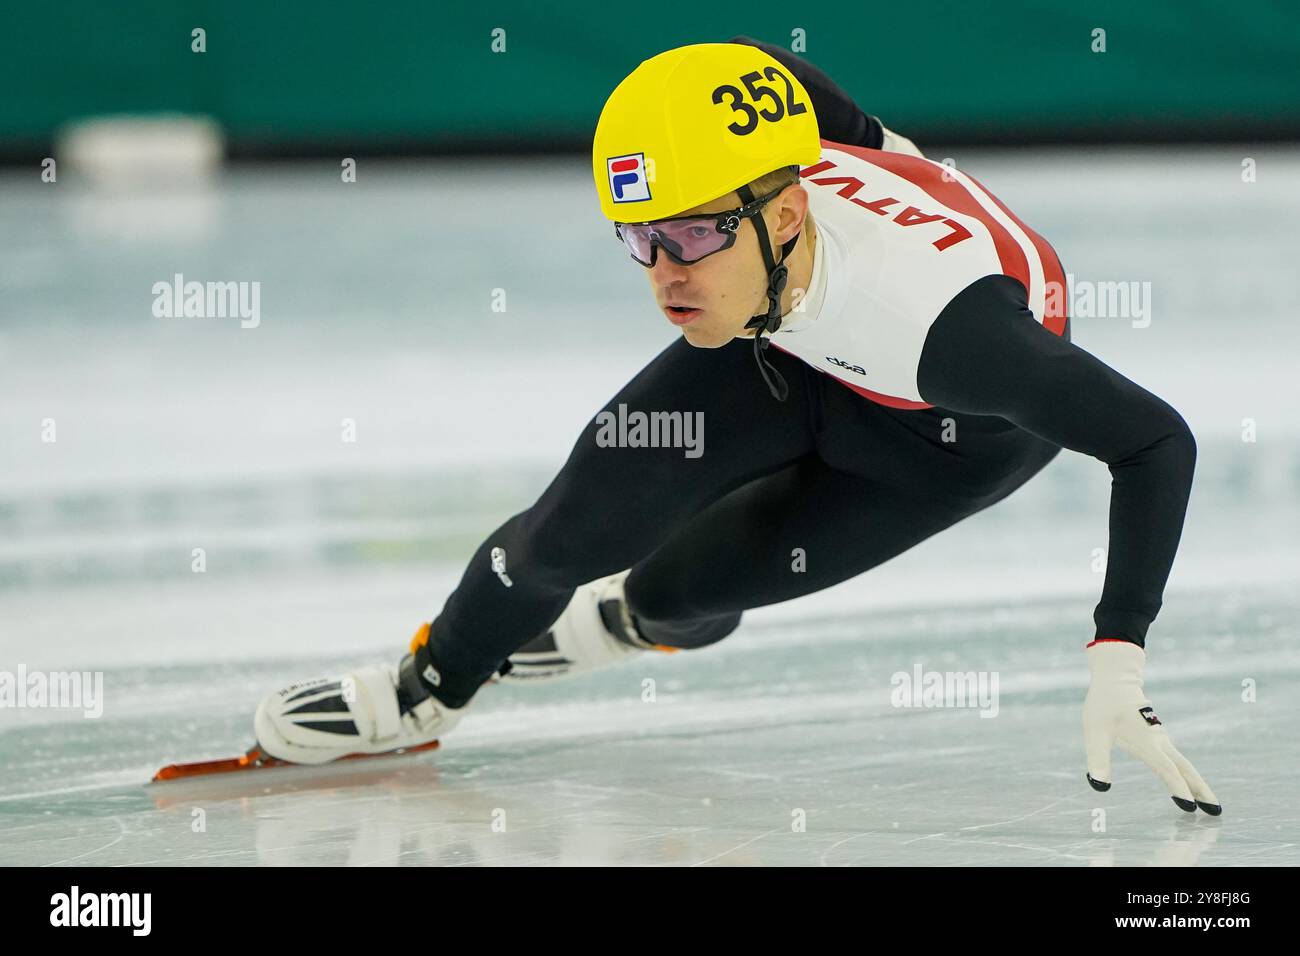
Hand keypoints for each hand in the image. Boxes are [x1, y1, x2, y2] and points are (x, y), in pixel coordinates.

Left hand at [1083, 639, 1221, 813]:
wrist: (1116, 679)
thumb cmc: (1104, 704)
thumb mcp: (1095, 732)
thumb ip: (1098, 759)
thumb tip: (1099, 786)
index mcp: (1147, 741)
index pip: (1167, 769)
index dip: (1179, 788)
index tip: (1191, 807)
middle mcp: (1158, 741)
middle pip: (1185, 769)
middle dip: (1201, 789)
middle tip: (1216, 811)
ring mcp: (1160, 738)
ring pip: (1183, 764)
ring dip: (1196, 783)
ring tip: (1207, 803)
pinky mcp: (1156, 736)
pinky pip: (1175, 759)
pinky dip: (1185, 773)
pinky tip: (1184, 781)